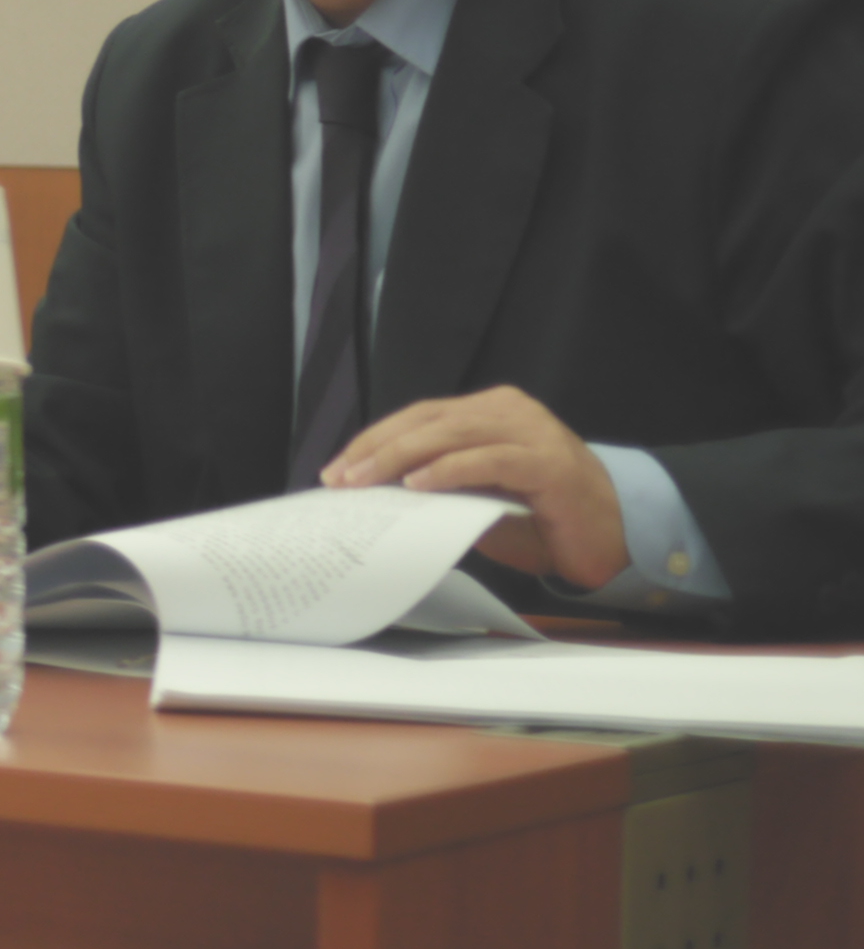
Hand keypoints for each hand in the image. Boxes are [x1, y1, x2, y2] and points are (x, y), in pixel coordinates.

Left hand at [323, 388, 626, 589]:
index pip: (418, 416)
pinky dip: (448, 471)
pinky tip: (418, 485)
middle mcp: (508, 411)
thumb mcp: (477, 497)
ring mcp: (531, 432)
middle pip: (427, 420)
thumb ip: (437, 484)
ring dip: (400, 458)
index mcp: (489, 412)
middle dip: (376, 449)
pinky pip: (488, 460)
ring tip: (364, 482)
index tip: (335, 468)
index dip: (374, 440)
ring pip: (451, 433)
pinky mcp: (548, 462)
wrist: (613, 537)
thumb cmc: (541, 518)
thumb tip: (376, 491)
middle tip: (338, 478)